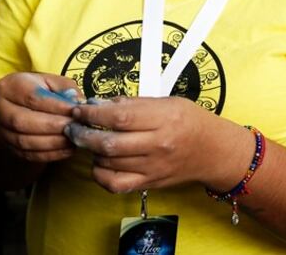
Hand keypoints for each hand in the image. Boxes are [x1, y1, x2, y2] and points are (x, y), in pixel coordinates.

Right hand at [0, 72, 82, 162]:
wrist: (17, 105)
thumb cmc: (38, 90)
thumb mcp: (51, 81)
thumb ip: (65, 89)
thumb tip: (78, 104)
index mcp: (9, 86)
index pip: (32, 97)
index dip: (55, 106)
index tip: (75, 111)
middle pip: (23, 121)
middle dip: (52, 126)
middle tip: (73, 126)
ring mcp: (1, 130)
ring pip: (24, 141)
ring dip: (52, 142)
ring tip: (72, 138)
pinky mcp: (9, 148)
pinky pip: (29, 155)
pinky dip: (50, 154)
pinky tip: (67, 148)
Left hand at [68, 97, 252, 193]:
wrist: (212, 150)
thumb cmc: (190, 121)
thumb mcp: (166, 102)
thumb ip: (133, 104)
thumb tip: (100, 104)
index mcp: (162, 119)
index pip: (118, 117)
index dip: (92, 114)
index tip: (80, 109)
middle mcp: (157, 145)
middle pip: (109, 143)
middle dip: (83, 134)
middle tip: (73, 126)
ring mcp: (152, 166)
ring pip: (108, 163)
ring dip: (90, 151)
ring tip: (86, 141)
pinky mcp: (149, 182)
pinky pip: (116, 184)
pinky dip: (100, 175)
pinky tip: (99, 163)